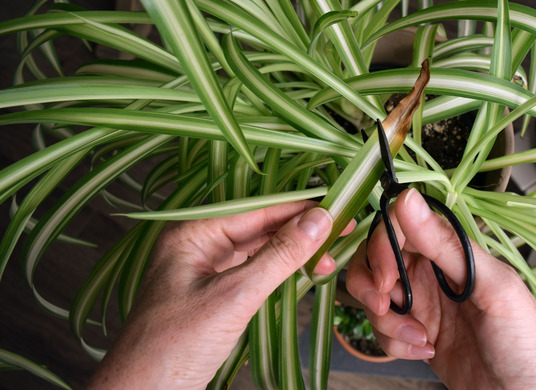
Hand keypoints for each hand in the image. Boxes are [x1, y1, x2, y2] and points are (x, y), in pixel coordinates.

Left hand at [89, 201, 345, 388]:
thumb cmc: (176, 346)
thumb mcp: (236, 296)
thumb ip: (280, 255)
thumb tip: (319, 220)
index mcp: (192, 234)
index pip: (256, 211)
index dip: (299, 210)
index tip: (336, 208)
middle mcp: (196, 247)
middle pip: (258, 229)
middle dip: (299, 232)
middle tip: (340, 234)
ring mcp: (202, 273)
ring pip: (257, 251)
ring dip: (291, 254)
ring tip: (326, 258)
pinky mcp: (211, 297)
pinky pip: (250, 273)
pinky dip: (277, 273)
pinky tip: (300, 272)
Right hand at [346, 188, 535, 389]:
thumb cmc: (528, 342)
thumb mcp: (492, 287)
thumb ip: (447, 244)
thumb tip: (409, 200)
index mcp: (454, 251)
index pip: (400, 227)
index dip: (383, 247)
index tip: (386, 276)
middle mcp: (435, 273)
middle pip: (377, 259)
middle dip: (371, 283)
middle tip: (386, 305)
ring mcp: (425, 304)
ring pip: (376, 296)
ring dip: (386, 320)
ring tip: (419, 338)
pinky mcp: (418, 335)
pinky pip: (384, 330)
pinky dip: (395, 343)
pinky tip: (426, 350)